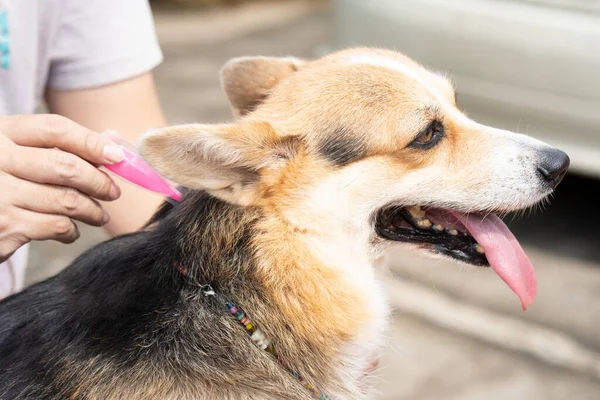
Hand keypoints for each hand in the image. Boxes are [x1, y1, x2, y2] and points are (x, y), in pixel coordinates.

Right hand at [0, 114, 124, 260]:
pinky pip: (56, 226)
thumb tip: (113, 141)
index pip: (55, 129)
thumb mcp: (15, 153)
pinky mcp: (4, 226)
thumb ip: (60, 145)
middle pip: (66, 166)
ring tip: (98, 215)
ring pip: (67, 200)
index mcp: (0, 133)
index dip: (91, 142)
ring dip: (92, 210)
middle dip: (99, 181)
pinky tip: (70, 230)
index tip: (117, 156)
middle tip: (112, 192)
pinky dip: (71, 230)